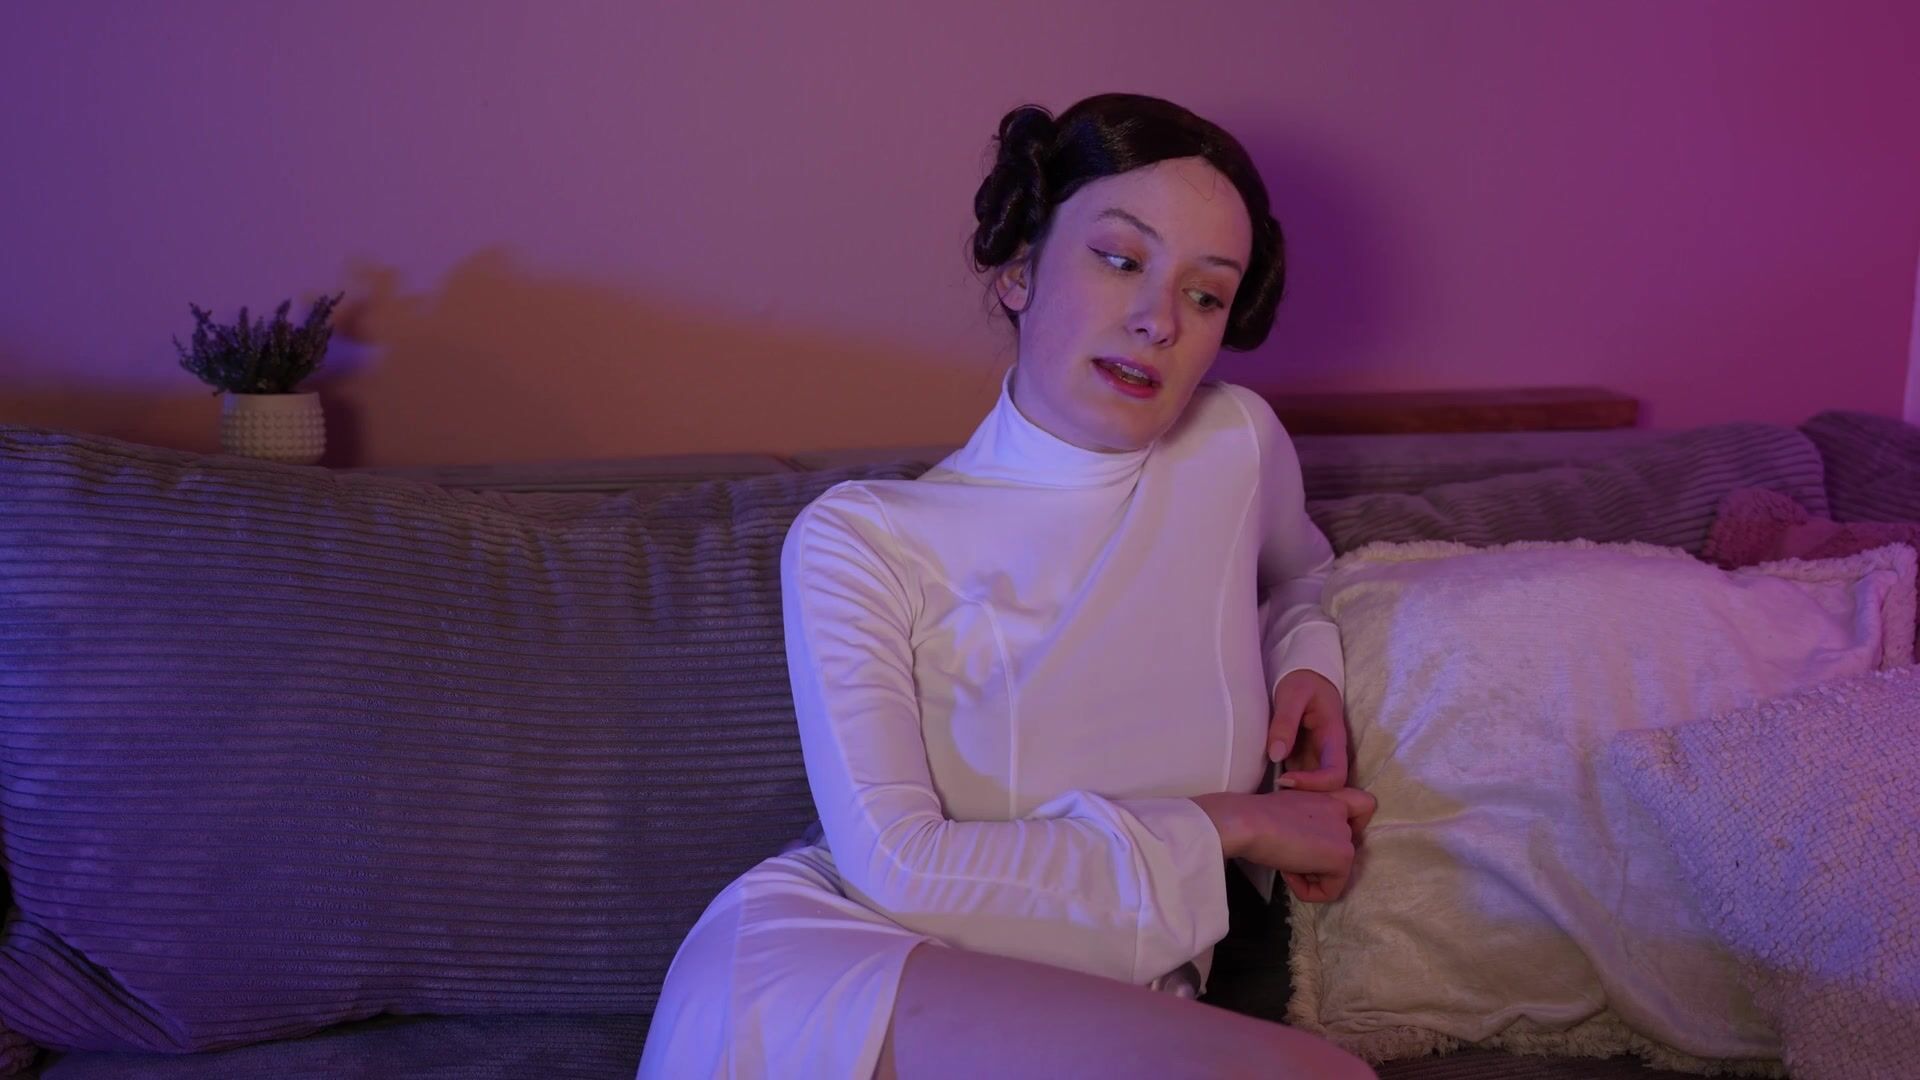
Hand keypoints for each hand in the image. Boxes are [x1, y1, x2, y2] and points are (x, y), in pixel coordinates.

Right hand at [1193, 787, 1375, 901]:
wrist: (1248, 822)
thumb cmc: (1254, 813)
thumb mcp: (1287, 807)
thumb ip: (1307, 819)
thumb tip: (1302, 843)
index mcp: (1330, 795)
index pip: (1364, 805)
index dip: (1351, 826)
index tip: (1322, 836)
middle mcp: (1342, 812)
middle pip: (1344, 849)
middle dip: (1317, 860)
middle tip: (1289, 856)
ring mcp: (1345, 835)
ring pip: (1336, 871)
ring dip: (1309, 874)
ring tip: (1284, 863)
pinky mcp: (1342, 857)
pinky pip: (1332, 890)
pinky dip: (1308, 891)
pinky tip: (1288, 875)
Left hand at [1267, 669, 1348, 791]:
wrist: (1306, 676)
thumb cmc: (1302, 681)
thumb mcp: (1293, 694)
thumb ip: (1284, 722)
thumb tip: (1276, 754)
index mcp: (1333, 739)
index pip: (1336, 775)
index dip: (1314, 785)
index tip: (1285, 780)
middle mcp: (1327, 754)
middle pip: (1326, 790)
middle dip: (1303, 797)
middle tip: (1272, 795)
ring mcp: (1314, 758)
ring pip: (1312, 789)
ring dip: (1293, 796)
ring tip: (1266, 796)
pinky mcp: (1301, 759)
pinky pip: (1298, 780)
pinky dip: (1285, 787)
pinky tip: (1266, 786)